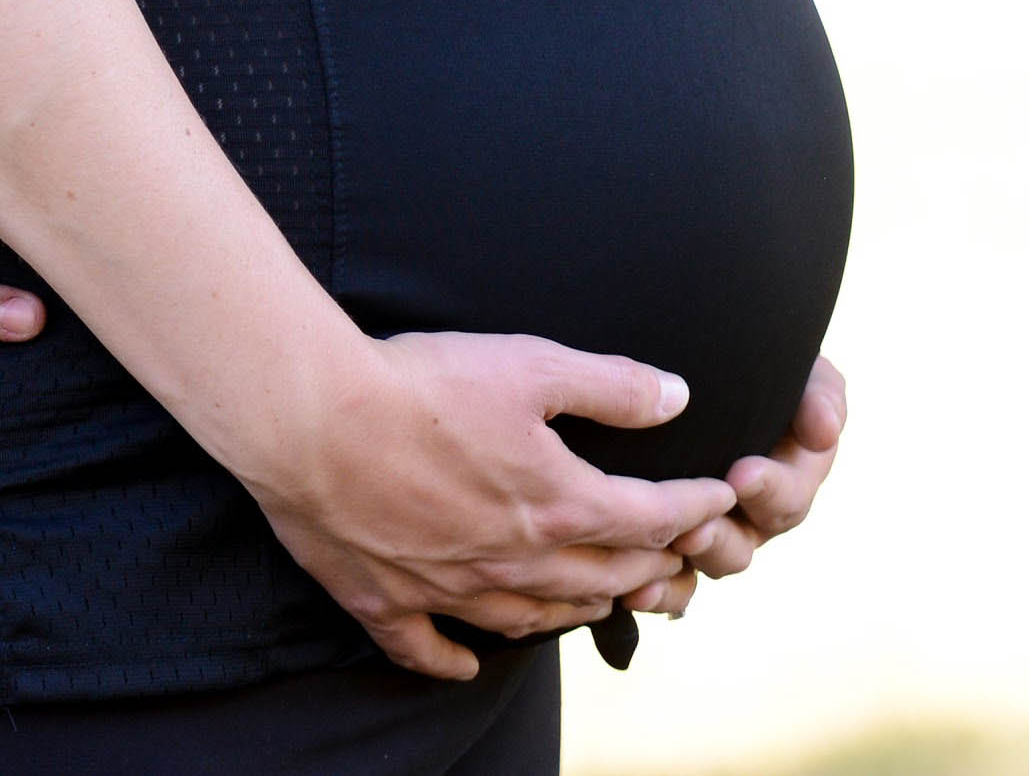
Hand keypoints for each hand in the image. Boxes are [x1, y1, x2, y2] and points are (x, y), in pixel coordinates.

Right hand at [223, 333, 736, 680]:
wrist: (311, 418)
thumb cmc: (420, 384)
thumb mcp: (530, 364)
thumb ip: (611, 385)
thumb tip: (678, 396)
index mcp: (557, 504)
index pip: (650, 519)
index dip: (692, 507)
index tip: (717, 498)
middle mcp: (515, 562)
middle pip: (602, 578)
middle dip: (650, 568)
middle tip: (674, 560)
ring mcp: (450, 590)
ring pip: (531, 619)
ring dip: (575, 613)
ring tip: (597, 604)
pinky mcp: (386, 601)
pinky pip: (431, 649)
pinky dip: (454, 660)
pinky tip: (467, 664)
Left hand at [627, 353, 849, 620]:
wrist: (701, 368)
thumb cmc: (758, 370)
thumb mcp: (799, 373)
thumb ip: (820, 396)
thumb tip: (824, 430)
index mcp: (784, 483)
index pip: (787, 500)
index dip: (770, 491)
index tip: (743, 473)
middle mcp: (748, 518)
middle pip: (741, 546)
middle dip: (719, 537)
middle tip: (694, 526)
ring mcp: (708, 534)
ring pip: (702, 566)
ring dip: (686, 559)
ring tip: (665, 545)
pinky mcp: (665, 544)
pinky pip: (665, 584)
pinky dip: (655, 592)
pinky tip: (632, 590)